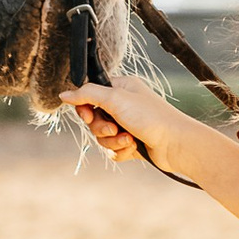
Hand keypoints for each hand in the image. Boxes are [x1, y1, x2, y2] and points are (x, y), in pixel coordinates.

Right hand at [67, 74, 194, 167]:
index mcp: (121, 88)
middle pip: (93, 119)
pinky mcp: (131, 143)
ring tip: (129, 139)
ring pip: (102, 137)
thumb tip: (64, 94)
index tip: (88, 114)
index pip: (90, 95)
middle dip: (102, 128)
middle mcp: (123, 105)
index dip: (86, 108)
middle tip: (115, 128)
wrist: (174, 144)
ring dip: (113, 141)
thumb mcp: (115, 99)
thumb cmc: (150, 117)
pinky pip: (112, 149)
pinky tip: (134, 148)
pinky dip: (120, 151)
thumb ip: (87, 94)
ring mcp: (127, 124)